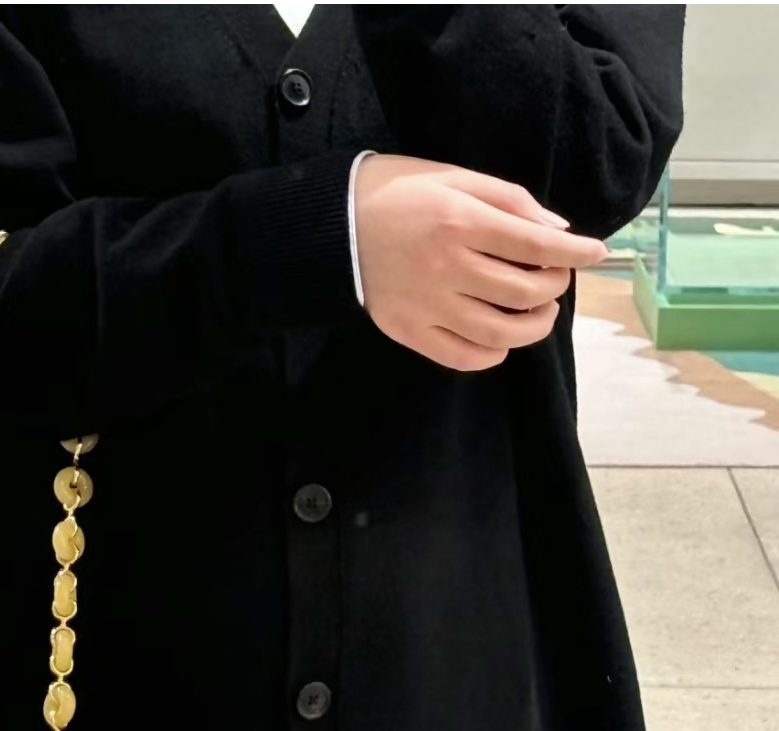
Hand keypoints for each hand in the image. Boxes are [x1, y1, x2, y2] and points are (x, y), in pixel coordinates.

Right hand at [353, 154, 607, 370]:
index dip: (577, 252)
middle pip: (524, 291)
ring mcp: (428, 306)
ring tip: (540, 314)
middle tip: (558, 278)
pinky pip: (462, 357)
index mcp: (461, 222)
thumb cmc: (396, 191)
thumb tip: (556, 230)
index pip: (536, 245)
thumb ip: (508, 199)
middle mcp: (448, 268)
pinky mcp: (410, 331)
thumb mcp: (454, 176)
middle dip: (555, 286)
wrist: (331, 226)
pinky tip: (501, 341)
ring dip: (534, 327)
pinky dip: (492, 354)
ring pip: (500, 333)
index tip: (597, 253)